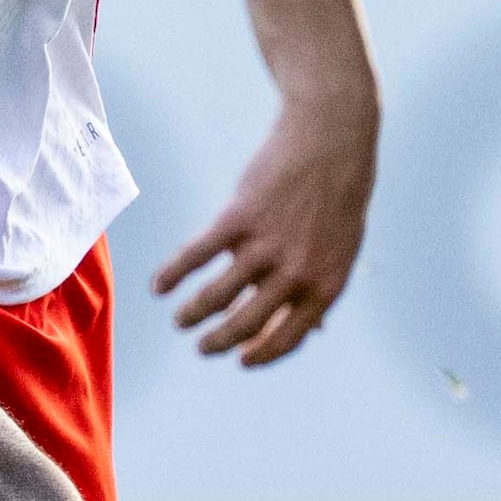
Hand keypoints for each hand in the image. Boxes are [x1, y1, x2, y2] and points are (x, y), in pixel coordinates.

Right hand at [150, 92, 380, 365]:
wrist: (333, 139)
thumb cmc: (338, 198)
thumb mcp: (342, 251)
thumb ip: (323, 290)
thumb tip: (315, 332)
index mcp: (325, 286)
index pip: (288, 338)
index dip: (262, 355)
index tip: (241, 360)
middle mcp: (295, 272)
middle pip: (245, 324)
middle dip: (217, 343)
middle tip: (202, 347)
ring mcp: (266, 246)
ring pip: (216, 297)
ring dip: (192, 315)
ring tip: (181, 320)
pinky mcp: (239, 217)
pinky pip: (197, 255)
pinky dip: (173, 274)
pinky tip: (158, 286)